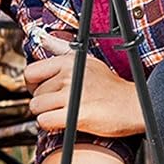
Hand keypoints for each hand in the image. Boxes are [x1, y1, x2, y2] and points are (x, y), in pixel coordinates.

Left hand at [26, 52, 143, 137]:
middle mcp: (69, 74)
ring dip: (48, 114)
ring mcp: (71, 94)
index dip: (34, 84)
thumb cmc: (109, 87)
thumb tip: (43, 38)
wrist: (133, 106)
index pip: (30, 72)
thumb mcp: (87, 61)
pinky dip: (51, 125)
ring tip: (67, 111)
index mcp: (69, 60)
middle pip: (34, 94)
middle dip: (45, 102)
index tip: (46, 90)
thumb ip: (62, 50)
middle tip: (65, 103)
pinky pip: (43, 121)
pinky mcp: (74, 114)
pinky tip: (66, 121)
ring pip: (37, 108)